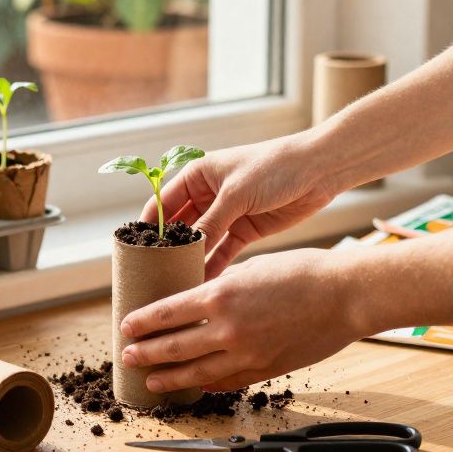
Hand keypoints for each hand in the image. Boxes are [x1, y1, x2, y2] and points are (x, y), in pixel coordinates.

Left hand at [119, 248, 360, 391]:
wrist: (344, 296)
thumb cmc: (303, 273)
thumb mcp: (251, 270)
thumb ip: (221, 287)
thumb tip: (197, 299)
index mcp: (219, 296)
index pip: (165, 314)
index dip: (141, 323)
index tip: (126, 327)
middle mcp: (227, 328)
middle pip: (172, 347)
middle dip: (145, 353)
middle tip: (128, 357)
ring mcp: (246, 354)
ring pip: (195, 373)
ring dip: (169, 377)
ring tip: (151, 380)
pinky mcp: (264, 370)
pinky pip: (226, 382)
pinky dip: (207, 384)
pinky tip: (195, 385)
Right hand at [142, 134, 342, 278]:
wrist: (317, 170)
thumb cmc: (273, 167)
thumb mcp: (236, 194)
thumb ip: (210, 222)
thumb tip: (186, 249)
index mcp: (197, 175)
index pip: (162, 203)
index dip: (148, 226)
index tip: (135, 251)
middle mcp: (207, 195)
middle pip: (179, 226)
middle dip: (168, 249)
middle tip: (153, 274)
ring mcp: (226, 214)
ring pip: (200, 242)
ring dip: (190, 260)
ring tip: (174, 284)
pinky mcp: (244, 230)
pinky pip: (223, 252)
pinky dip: (213, 266)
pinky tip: (202, 283)